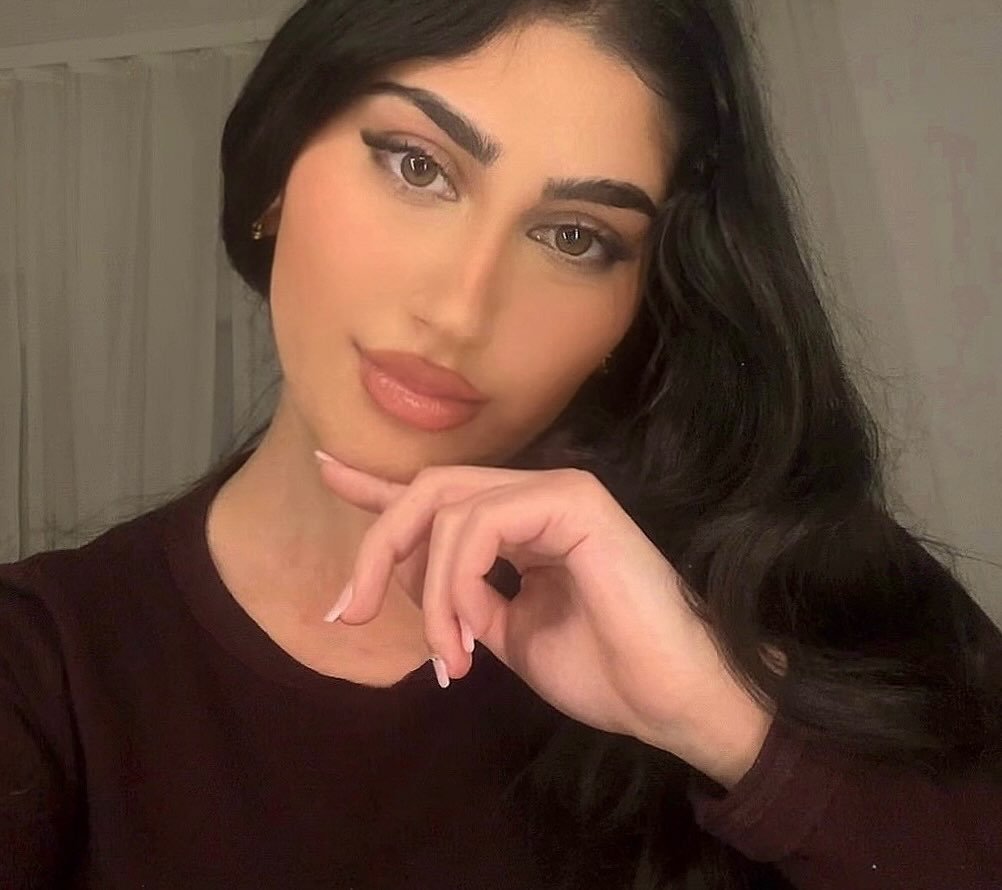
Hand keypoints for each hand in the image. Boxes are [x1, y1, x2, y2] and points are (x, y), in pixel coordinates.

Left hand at [315, 452, 773, 787]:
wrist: (672, 700)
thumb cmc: (603, 670)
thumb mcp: (508, 634)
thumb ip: (463, 598)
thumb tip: (411, 580)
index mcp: (521, 522)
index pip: (439, 494)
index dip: (378, 486)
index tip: (326, 469)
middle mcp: (536, 493)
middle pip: (429, 492)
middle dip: (377, 548)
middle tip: (346, 612)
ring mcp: (556, 491)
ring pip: (446, 509)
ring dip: (426, 591)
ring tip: (447, 654)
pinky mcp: (572, 501)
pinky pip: (480, 525)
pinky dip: (456, 582)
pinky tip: (471, 631)